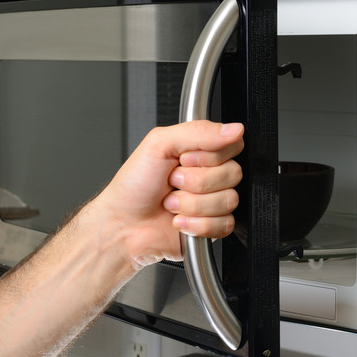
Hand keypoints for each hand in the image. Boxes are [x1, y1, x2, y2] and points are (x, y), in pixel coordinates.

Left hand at [91, 120, 243, 268]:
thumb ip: (198, 131)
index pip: (232, 145)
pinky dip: (196, 224)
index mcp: (201, 151)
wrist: (122, 225)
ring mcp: (213, 202)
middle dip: (196, 182)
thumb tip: (234, 129)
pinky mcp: (213, 227)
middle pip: (233, 173)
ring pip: (228, 200)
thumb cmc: (134, 185)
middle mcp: (210, 175)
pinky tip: (179, 221)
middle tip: (172, 182)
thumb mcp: (159, 144)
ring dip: (192, 204)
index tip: (184, 159)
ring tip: (171, 203)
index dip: (209, 156)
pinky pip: (224, 224)